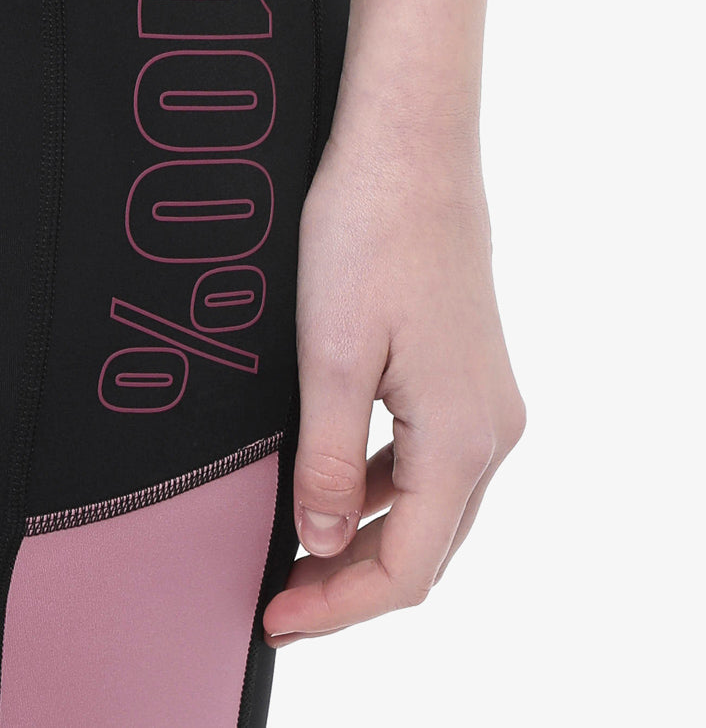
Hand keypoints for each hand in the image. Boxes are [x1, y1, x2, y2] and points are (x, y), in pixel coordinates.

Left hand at [262, 112, 526, 645]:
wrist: (409, 149)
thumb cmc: (370, 234)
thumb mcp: (330, 356)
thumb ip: (324, 461)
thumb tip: (317, 543)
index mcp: (459, 440)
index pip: (404, 569)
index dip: (338, 607)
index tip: (277, 618)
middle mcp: (490, 431)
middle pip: (424, 548)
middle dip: (351, 582)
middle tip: (280, 598)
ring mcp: (486, 401)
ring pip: (429, 507)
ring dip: (365, 538)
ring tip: (295, 552)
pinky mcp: (467, 373)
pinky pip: (427, 459)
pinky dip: (379, 487)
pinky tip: (330, 481)